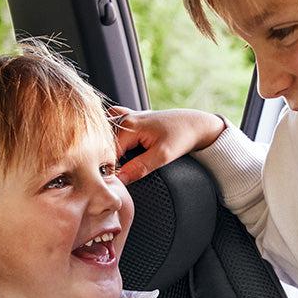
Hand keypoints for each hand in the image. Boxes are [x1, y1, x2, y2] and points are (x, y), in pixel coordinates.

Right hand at [109, 106, 226, 184]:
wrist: (194, 124)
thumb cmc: (181, 136)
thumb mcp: (162, 156)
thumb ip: (140, 168)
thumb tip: (121, 179)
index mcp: (129, 126)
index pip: (107, 151)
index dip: (108, 168)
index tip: (112, 181)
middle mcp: (124, 118)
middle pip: (103, 142)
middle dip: (105, 159)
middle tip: (113, 176)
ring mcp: (127, 116)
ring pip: (106, 135)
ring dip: (107, 148)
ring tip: (116, 164)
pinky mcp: (131, 118)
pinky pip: (113, 127)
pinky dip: (111, 137)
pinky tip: (118, 149)